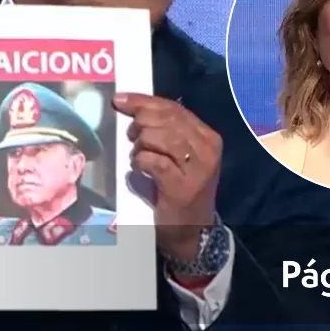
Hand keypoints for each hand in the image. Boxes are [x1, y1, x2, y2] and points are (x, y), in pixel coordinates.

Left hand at [113, 93, 221, 261]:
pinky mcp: (182, 186)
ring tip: (138, 155)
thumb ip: (168, 131)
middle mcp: (207, 149)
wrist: (191, 230)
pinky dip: (140, 161)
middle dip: (140, 122)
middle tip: (131, 136)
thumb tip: (134, 105)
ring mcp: (198, 169)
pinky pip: (154, 161)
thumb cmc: (182, 189)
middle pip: (166, 119)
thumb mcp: (182, 156)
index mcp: (209, 137)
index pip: (175, 108)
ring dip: (140, 144)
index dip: (144, 101)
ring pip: (159, 137)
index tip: (120, 100)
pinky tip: (139, 167)